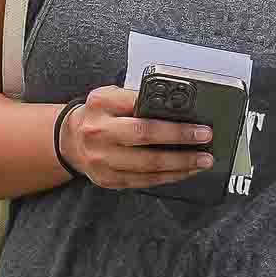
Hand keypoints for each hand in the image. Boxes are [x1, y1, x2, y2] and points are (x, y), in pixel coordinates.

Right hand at [61, 85, 216, 189]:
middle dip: (180, 138)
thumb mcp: (111, 96)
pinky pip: (144, 181)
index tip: (196, 121)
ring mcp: (101, 159)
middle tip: (205, 138)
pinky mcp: (108, 179)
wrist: (70, 140)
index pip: (139, 106)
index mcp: (101, 104)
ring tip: (203, 160)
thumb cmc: (99, 115)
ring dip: (181, 163)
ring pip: (148, 165)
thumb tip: (176, 108)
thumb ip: (137, 98)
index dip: (168, 115)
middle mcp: (97, 132)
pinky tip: (186, 171)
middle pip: (144, 136)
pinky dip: (169, 177)